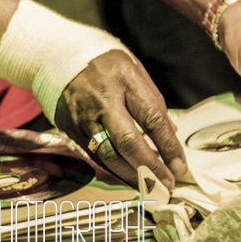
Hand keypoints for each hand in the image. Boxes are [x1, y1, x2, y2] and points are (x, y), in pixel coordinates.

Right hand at [55, 49, 187, 189]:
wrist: (60, 54)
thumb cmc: (106, 63)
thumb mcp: (135, 69)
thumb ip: (152, 101)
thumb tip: (169, 133)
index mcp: (125, 78)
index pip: (152, 117)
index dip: (169, 147)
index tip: (180, 167)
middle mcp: (103, 98)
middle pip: (128, 141)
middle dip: (150, 168)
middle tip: (167, 185)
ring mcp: (84, 115)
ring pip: (109, 155)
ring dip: (131, 176)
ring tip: (150, 187)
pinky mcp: (70, 128)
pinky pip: (94, 155)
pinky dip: (113, 170)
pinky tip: (127, 177)